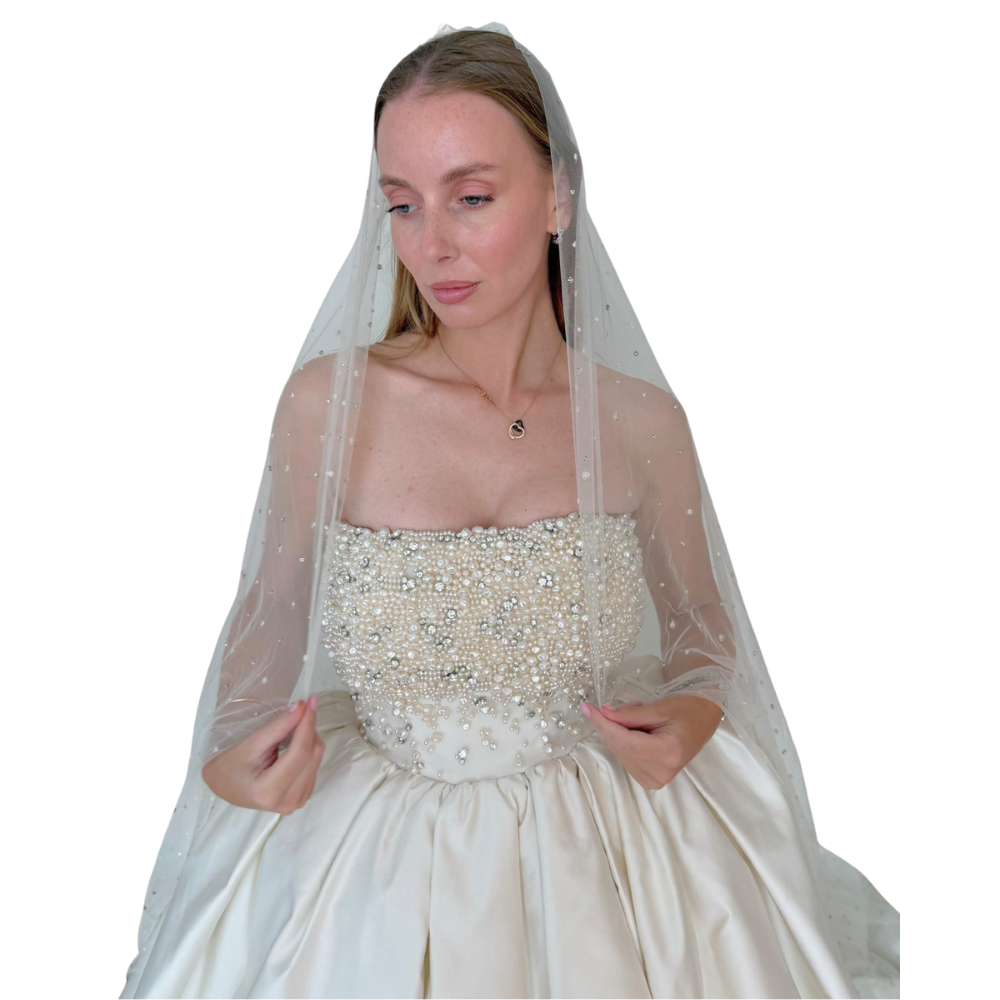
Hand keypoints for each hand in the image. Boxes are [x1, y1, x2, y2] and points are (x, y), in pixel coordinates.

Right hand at [201, 694, 326, 813]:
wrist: (225, 786)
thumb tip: (301, 708)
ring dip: (309, 737)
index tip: (310, 701)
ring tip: (291, 728)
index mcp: (270, 791)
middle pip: (312, 755)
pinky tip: (294, 743)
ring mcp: (298, 802)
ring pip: (317, 758)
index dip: (307, 724)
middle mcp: (288, 802)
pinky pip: (314, 765)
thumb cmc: (230, 766)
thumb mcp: (249, 745)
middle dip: (309, 728)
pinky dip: (308, 749)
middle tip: (300, 709)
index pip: (300, 753)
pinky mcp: (303, 797)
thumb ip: (277, 728)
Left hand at [580, 695, 723, 789]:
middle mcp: (661, 772)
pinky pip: (626, 759)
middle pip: (620, 747)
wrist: (704, 722)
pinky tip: (641, 732)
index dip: (603, 723)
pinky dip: (626, 743)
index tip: (587, 708)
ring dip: (621, 733)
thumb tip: (603, 713)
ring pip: (620, 753)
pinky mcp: (652, 782)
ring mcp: (657, 780)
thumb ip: (630, 714)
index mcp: (667, 752)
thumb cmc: (686, 711)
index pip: (623, 740)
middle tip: (632, 706)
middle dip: (614, 724)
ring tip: (642, 718)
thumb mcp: (659, 708)